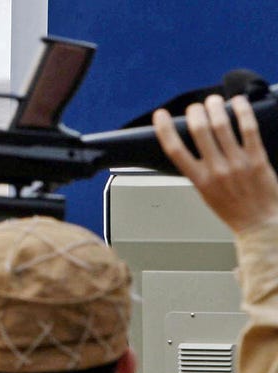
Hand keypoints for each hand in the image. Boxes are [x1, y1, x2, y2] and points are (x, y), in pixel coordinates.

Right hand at [153, 94, 277, 232]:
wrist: (261, 223)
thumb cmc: (234, 211)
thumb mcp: (207, 194)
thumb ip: (200, 172)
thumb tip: (194, 149)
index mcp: (200, 180)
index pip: (175, 150)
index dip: (165, 129)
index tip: (160, 115)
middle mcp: (217, 170)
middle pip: (199, 131)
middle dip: (194, 112)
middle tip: (195, 107)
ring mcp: (238, 163)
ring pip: (222, 126)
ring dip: (215, 107)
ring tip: (213, 101)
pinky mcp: (257, 158)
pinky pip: (249, 129)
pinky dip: (242, 112)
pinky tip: (238, 102)